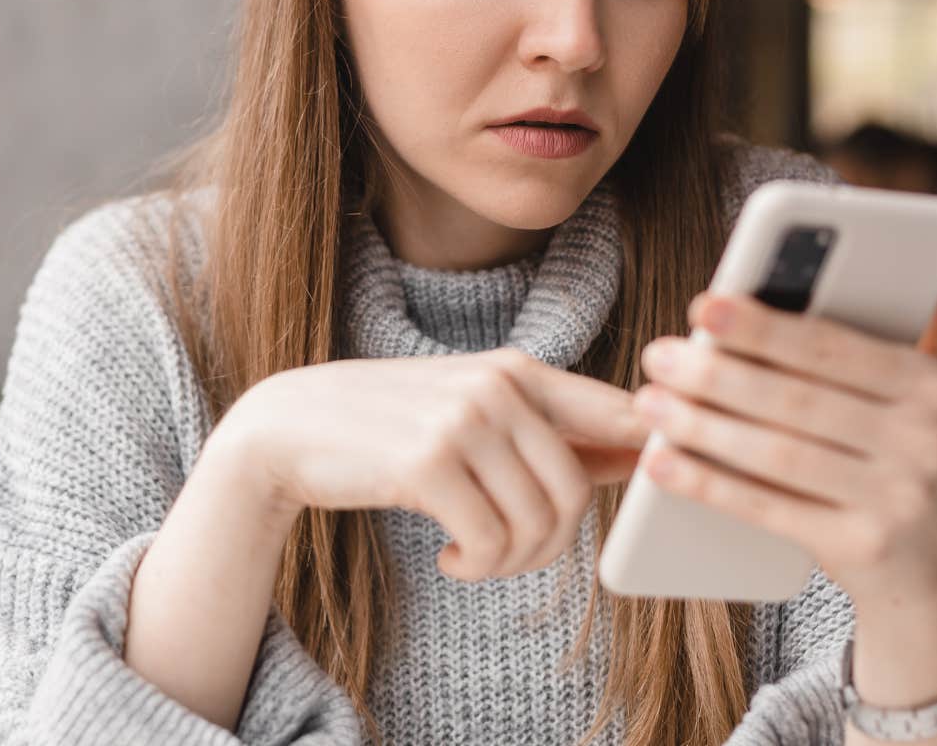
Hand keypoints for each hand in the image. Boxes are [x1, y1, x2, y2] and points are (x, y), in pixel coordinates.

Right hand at [214, 347, 651, 581]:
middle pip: (577, 491)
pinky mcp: (427, 462)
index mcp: (518, 369)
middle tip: (508, 555)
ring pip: (538, 523)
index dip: (648, 458)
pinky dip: (478, 566)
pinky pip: (491, 541)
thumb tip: (638, 454)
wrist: (287, 429)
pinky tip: (451, 559)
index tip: (641, 494)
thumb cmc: (387, 427)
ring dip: (510, 562)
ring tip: (476, 556)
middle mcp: (498, 386)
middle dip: (549, 544)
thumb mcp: (471, 413)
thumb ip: (549, 430)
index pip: (618, 413)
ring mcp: (462, 420)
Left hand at [631, 221, 936, 609]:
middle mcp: (924, 441)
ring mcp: (896, 499)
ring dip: (703, 427)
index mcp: (932, 385)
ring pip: (778, 454)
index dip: (763, 327)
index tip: (702, 305)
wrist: (926, 573)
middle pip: (798, 400)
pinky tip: (660, 461)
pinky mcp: (861, 548)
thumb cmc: (903, 453)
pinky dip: (708, 483)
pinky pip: (768, 509)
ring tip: (649, 402)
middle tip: (657, 354)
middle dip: (718, 374)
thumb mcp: (932, 384)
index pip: (832, 349)